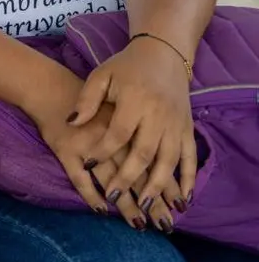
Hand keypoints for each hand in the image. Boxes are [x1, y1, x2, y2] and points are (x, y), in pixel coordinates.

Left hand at [74, 36, 195, 225]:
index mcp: (135, 102)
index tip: (87, 165)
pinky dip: (188, 179)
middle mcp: (158, 115)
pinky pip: (190, 157)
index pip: (118, 133)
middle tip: (116, 199)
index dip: (103, 151)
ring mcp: (176, 123)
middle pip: (144, 153)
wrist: (162, 54)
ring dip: (159, 185)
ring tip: (147, 207)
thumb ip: (87, 99)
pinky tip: (183, 198)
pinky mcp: (187, 128)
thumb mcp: (101, 76)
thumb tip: (71, 121)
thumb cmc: (125, 67)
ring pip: (169, 160)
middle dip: (130, 178)